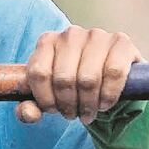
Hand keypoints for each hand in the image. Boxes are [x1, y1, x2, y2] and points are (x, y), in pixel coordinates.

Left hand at [16, 26, 142, 124]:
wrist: (107, 74)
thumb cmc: (72, 84)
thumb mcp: (48, 95)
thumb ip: (30, 107)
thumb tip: (28, 114)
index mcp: (47, 41)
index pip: (38, 73)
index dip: (45, 99)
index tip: (53, 110)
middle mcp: (70, 34)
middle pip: (64, 79)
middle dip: (68, 105)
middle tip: (73, 115)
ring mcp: (96, 35)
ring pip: (88, 79)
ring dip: (88, 104)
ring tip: (88, 112)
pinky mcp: (121, 42)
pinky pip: (114, 73)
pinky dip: (108, 95)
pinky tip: (105, 104)